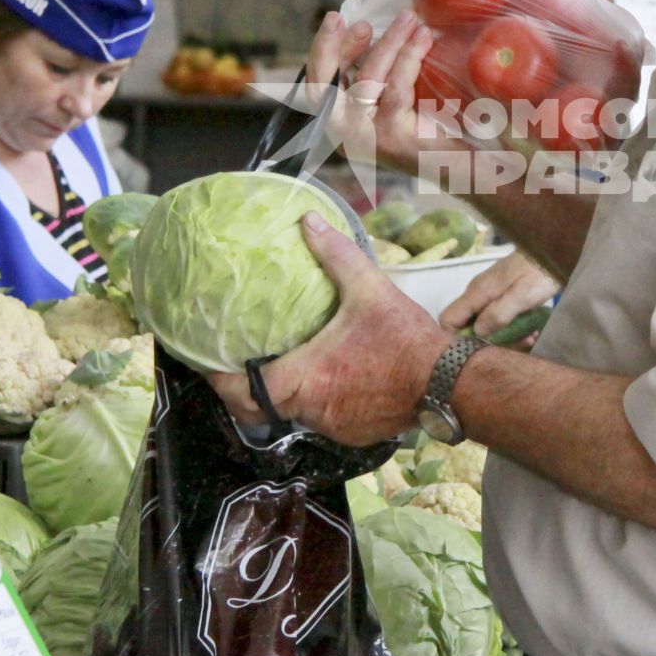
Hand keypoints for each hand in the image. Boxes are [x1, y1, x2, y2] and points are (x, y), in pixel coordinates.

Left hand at [206, 210, 451, 443]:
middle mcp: (311, 409)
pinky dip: (315, 403)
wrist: (449, 383)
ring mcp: (333, 425)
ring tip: (280, 368)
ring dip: (283, 396)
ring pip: (292, 415)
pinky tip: (325, 381)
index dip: (218, 379)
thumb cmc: (405, 340)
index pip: (241, 390)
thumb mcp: (369, 290)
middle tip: (237, 367)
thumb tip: (308, 221)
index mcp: (304, 377)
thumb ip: (335, 254)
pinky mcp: (354, 434)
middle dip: (244, 391)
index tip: (207, 364)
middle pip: (259, 409)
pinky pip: (321, 420)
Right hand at [307, 10, 474, 174]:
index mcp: (341, 126)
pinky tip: (423, 39)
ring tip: (410, 19)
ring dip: (389, 41)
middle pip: (323, 87)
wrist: (458, 164)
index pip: (319, 87)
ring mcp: (366, 137)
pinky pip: (396, 86)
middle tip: (353, 17)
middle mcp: (345, 135)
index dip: (323, 51)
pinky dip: (410, 56)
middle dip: (331, 46)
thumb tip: (370, 29)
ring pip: (369, 78)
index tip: (337, 19)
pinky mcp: (391, 135)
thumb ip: (375, 76)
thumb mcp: (390, 101)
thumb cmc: (427, 130)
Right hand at [439, 251, 558, 343]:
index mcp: (477, 292)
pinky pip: (499, 315)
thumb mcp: (522, 296)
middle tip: (516, 345)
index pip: (448, 319)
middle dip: (489, 340)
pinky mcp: (503, 293)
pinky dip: (512, 325)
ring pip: (486, 322)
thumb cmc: (540, 272)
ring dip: (505, 335)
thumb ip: (498, 314)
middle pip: (468, 325)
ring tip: (529, 338)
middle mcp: (478, 293)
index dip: (457, 338)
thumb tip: (478, 333)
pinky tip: (531, 330)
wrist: (554, 248)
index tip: (479, 350)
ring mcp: (490, 292)